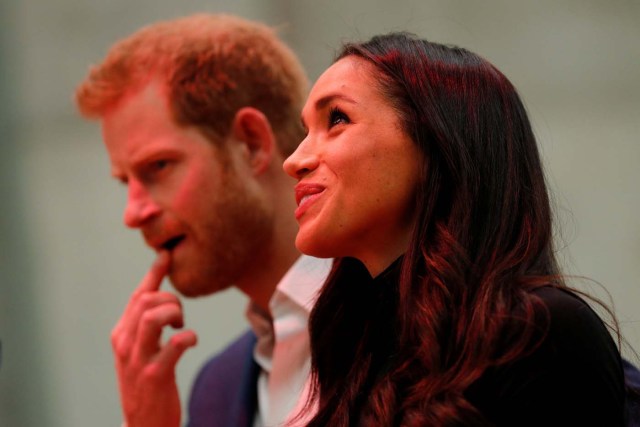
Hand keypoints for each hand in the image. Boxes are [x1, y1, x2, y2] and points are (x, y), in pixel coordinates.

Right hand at [111, 251, 197, 426]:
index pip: (138, 295)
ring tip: (181, 327)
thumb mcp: (139, 350)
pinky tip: (190, 341)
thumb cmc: (146, 382)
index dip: (154, 272)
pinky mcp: (155, 374)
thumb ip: (145, 324)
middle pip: (147, 300)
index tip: (167, 255)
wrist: (143, 424)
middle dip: (172, 300)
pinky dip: (188, 337)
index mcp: (121, 334)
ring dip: (175, 314)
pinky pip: (174, 345)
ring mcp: (138, 359)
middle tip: (180, 318)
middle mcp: (125, 343)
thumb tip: (161, 296)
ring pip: (154, 315)